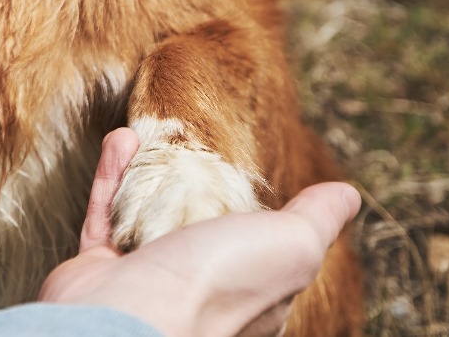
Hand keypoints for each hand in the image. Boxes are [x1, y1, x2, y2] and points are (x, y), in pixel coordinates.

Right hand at [38, 128, 359, 336]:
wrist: (130, 316)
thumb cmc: (219, 286)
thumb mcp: (292, 246)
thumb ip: (317, 220)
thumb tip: (348, 195)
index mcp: (252, 299)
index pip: (264, 257)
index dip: (263, 220)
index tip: (255, 179)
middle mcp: (200, 294)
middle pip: (201, 232)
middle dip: (197, 187)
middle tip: (199, 146)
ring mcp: (147, 281)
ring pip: (149, 216)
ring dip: (151, 168)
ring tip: (158, 132)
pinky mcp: (100, 268)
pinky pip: (107, 212)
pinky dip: (114, 173)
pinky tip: (123, 138)